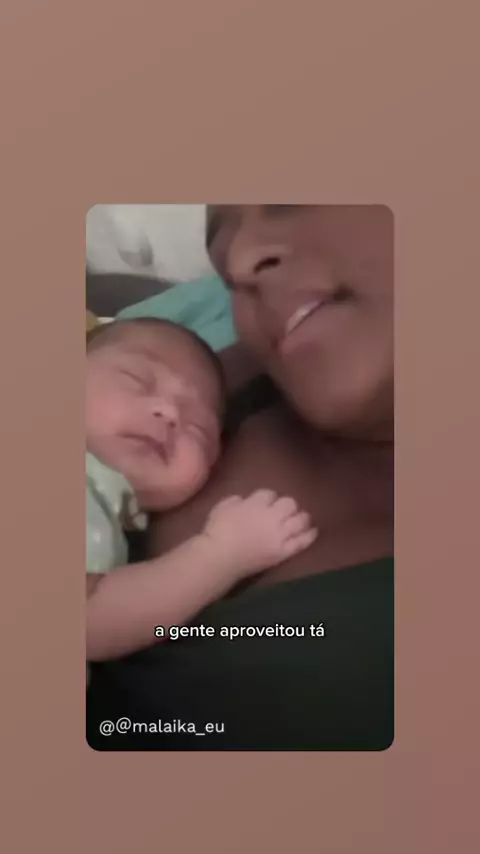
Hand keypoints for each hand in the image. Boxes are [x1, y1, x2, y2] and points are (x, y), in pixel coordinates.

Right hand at [202, 489, 317, 577]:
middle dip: (286, 505)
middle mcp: (272, 517)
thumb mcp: (224, 505)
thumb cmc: (217, 530)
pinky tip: (313, 531)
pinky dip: (309, 535)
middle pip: (289, 503)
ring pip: (300, 520)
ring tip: (301, 518)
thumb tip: (249, 502)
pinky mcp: (283, 552)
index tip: (264, 503)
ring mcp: (280, 535)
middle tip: (282, 511)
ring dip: (301, 517)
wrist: (219, 558)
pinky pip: (301, 542)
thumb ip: (240, 500)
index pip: (270, 493)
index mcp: (256, 503)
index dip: (268, 498)